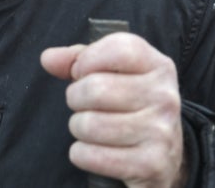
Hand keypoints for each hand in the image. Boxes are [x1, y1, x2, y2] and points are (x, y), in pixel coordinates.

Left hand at [41, 33, 186, 187]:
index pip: (117, 49)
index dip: (87, 60)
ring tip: (91, 127)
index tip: (82, 72)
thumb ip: (79, 59)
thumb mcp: (114, 73)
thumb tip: (48, 59)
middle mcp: (164, 97)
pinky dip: (82, 153)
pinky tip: (95, 150)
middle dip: (76, 98)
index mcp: (158, 66)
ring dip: (79, 127)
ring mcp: (160, 132)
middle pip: (95, 89)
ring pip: (89, 124)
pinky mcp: (150, 164)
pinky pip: (90, 155)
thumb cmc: (130, 105)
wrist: (165, 155)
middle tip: (85, 105)